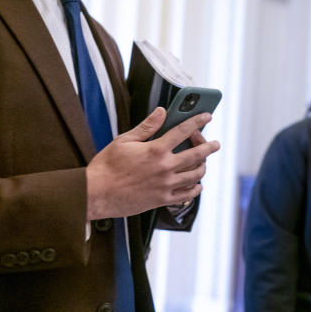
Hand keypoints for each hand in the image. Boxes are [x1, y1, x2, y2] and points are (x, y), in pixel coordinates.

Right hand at [86, 107, 220, 219]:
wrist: (95, 194)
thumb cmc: (107, 166)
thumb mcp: (124, 141)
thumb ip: (147, 127)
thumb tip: (161, 112)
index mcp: (156, 150)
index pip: (183, 131)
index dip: (198, 121)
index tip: (207, 117)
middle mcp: (165, 168)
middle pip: (197, 155)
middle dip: (209, 146)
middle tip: (215, 143)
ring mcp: (166, 185)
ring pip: (196, 175)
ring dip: (203, 166)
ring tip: (204, 162)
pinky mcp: (162, 200)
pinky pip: (187, 195)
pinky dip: (196, 188)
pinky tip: (197, 184)